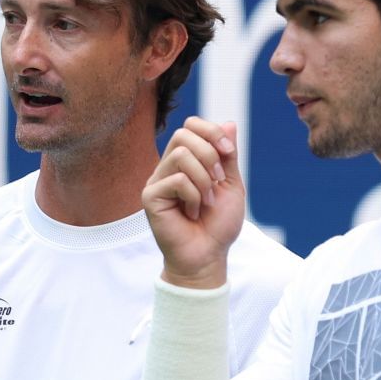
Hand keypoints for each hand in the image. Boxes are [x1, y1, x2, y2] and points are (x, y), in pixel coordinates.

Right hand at [143, 117, 242, 286]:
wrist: (208, 256)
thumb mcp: (230, 185)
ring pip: (181, 154)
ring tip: (206, 202)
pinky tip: (193, 213)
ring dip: (203, 179)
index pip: (191, 126)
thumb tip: (228, 123)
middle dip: (210, 154)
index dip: (212, 131)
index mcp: (186, 161)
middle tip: (217, 182)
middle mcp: (168, 167)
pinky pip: (177, 179)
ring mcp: (157, 181)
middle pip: (184, 134)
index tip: (229, 151)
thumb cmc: (218, 225)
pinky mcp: (150, 196)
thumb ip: (227, 155)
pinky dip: (194, 196)